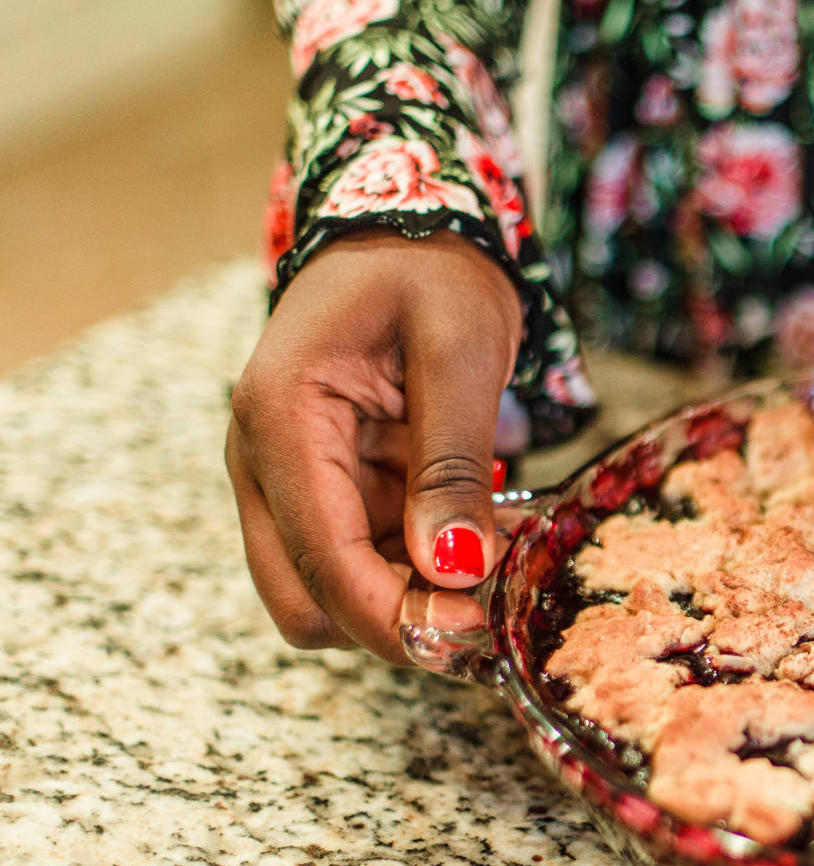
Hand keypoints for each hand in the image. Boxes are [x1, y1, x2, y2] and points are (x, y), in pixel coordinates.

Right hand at [226, 229, 520, 663]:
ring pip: (334, 595)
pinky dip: (419, 574)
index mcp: (280, 419)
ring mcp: (289, 483)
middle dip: (396, 625)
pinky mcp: (326, 492)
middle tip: (492, 610)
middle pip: (308, 602)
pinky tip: (481, 546)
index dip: (396, 619)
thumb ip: (454, 459)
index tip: (477, 633)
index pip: (321, 563)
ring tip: (498, 568)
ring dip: (412, 604)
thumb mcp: (460, 349)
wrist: (406, 231)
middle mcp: (263, 462)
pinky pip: (362, 564)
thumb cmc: (431, 271)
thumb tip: (454, 568)